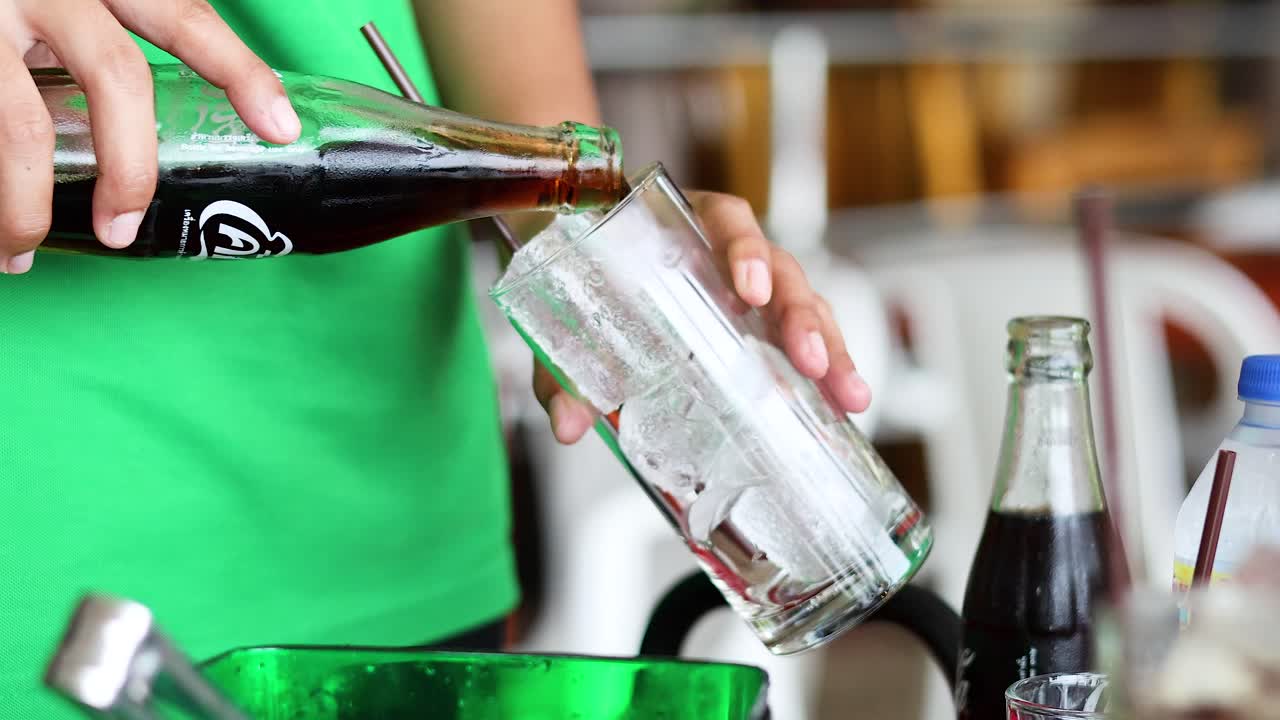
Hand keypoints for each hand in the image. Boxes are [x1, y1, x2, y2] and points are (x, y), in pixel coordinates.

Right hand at [0, 0, 299, 272]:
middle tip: (122, 228)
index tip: (280, 128)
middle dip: (130, 170)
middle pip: (117, 79)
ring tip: (17, 251)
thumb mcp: (66, 0)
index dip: (239, 72)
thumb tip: (156, 138)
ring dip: (24, 205)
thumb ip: (105, 40)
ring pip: (21, 127)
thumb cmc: (10, 2)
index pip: (183, 17)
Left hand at [533, 191, 871, 443]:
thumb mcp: (565, 315)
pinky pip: (799, 335)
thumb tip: (566, 426)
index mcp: (683, 223)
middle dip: (801, 316)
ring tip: (848, 395)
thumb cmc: (579, 273)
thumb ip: (562, 367)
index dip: (745, 250)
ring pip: (803, 304)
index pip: (727, 220)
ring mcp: (749, 285)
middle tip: (812, 362)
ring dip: (829, 347)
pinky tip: (840, 407)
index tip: (749, 289)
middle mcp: (726, 249)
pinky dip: (822, 368)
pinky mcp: (759, 320)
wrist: (575, 262)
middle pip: (780, 269)